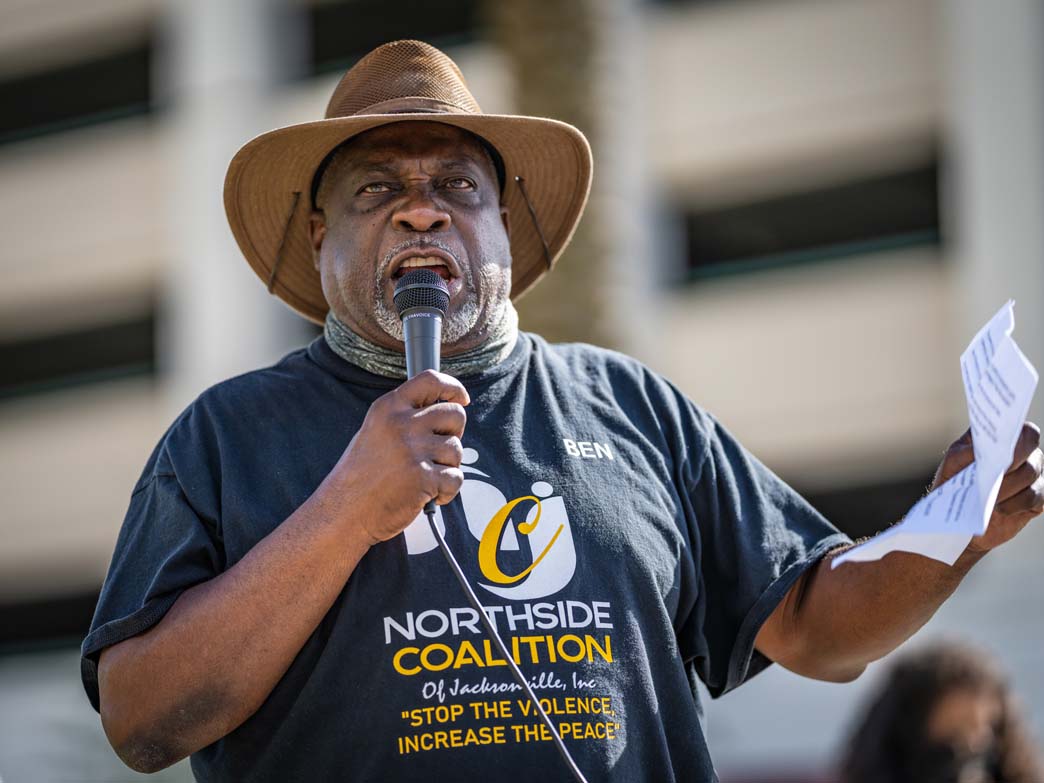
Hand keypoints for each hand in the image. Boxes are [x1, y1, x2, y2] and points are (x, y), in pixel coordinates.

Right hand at [324, 370, 469, 545]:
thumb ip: (405, 417)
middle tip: (436, 451)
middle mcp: (402, 424)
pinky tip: (428, 494)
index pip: (431, 380)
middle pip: (455, 414)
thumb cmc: (361, 475)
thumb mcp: (376, 431)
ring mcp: (414, 449)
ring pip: (457, 448)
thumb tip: (444, 409)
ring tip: (425, 477)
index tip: (462, 398)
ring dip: (447, 466)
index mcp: (388, 408)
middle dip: (453, 433)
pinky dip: (447, 490)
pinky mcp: (424, 476)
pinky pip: (455, 477)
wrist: (344, 511)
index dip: (453, 388)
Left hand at [931, 423, 1043, 553]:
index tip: (1004, 447)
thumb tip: (984, 450)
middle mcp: (1025, 455)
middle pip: (1031, 454)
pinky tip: (998, 508)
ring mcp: (1033, 477)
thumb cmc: (955, 480)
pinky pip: (1033, 498)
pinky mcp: (1036, 500)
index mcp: (1006, 440)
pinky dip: (1013, 503)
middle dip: (1010, 465)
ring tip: (988, 497)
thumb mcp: (954, 463)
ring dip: (1007, 487)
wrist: (958, 514)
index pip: (1025, 431)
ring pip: (1030, 475)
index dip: (1020, 437)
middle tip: (991, 476)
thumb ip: (968, 453)